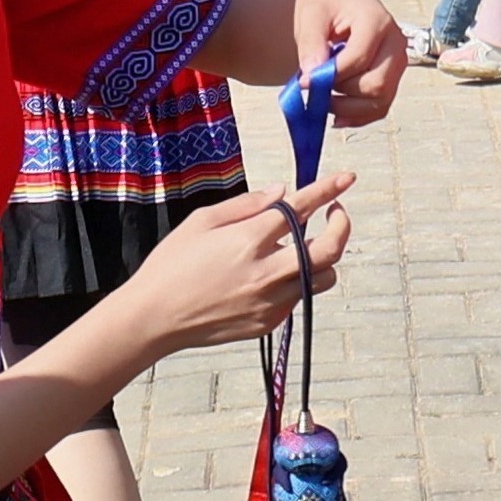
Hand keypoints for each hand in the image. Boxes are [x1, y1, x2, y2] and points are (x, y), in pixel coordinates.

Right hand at [86, 181, 356, 365]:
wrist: (155, 318)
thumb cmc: (172, 264)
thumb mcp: (201, 222)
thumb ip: (246, 206)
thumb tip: (283, 192)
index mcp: (248, 240)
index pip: (300, 209)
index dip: (327, 190)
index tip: (346, 178)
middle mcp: (267, 272)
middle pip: (329, 249)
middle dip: (341, 225)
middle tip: (336, 213)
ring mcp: (271, 301)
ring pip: (323, 277)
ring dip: (322, 258)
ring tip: (301, 247)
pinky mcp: (269, 322)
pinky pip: (298, 298)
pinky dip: (296, 281)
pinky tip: (272, 274)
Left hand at [292, 0, 407, 125]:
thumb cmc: (327, 3)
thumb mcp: (311, 14)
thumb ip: (311, 42)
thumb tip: (312, 75)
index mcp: (377, 20)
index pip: (358, 59)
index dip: (329, 75)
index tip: (303, 82)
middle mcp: (395, 42)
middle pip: (376, 84)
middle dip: (342, 94)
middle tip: (315, 89)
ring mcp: (398, 62)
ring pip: (381, 101)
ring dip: (348, 108)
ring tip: (322, 100)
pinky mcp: (393, 78)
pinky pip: (381, 108)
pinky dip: (358, 117)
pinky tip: (336, 114)